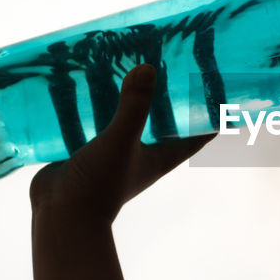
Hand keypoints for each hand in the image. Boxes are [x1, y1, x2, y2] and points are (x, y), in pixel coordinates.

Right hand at [29, 64, 216, 223]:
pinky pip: (89, 124)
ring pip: (122, 119)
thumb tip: (148, 68)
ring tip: (119, 65)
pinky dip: (86, 107)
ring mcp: (112, 155)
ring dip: (121, 97)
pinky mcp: (86, 153)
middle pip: (160, 122)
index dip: (209, 115)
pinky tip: (76, 84)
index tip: (220, 89)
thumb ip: (134, 107)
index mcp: (160, 157)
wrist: (60, 217)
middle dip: (163, 97)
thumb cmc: (99, 185)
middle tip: (164, 63)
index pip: (196, 135)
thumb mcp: (120, 140)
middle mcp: (139, 155)